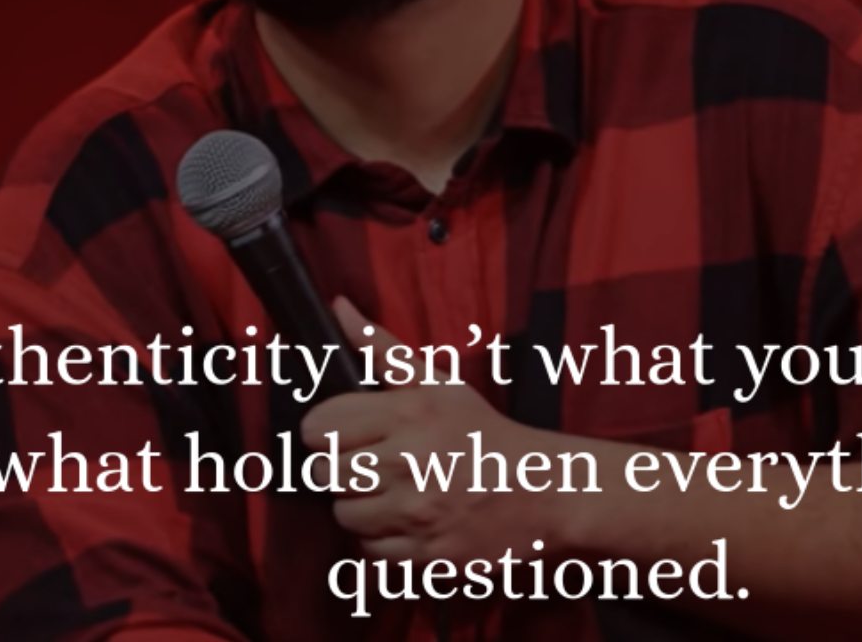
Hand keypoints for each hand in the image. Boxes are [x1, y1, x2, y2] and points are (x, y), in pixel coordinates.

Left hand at [300, 299, 568, 564]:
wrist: (544, 490)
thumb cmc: (484, 435)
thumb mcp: (438, 384)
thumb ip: (382, 348)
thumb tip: (340, 309)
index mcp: (409, 414)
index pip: (318, 427)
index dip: (326, 430)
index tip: (346, 434)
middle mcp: (409, 463)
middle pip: (324, 473)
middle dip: (342, 468)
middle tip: (372, 463)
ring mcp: (417, 512)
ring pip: (343, 513)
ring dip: (361, 505)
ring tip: (393, 491)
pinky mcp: (426, 553)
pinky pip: (370, 550)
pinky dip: (383, 539)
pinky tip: (408, 520)